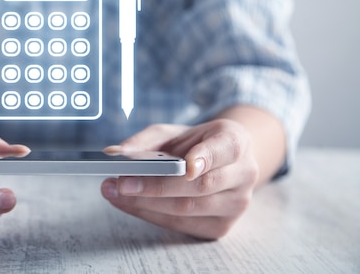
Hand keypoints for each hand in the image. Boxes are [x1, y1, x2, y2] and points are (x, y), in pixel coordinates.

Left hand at [101, 119, 258, 238]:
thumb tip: (116, 153)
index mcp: (236, 141)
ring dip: (146, 203)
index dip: (206, 157)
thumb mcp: (171, 133)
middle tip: (122, 182)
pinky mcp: (221, 226)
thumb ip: (145, 141)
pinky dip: (150, 214)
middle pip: (200, 185)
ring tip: (115, 192)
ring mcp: (236, 204)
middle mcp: (243, 174)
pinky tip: (128, 203)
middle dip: (157, 185)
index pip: (226, 149)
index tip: (187, 165)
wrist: (217, 164)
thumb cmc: (193, 144)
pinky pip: (181, 224)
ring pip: (188, 208)